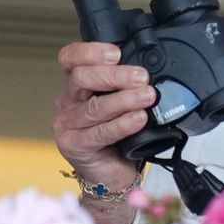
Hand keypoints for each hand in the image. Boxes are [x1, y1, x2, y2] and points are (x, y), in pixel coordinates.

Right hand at [52, 41, 154, 194]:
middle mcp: (68, 101)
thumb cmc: (120, 132)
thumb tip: (156, 71)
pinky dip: (122, 124)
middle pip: (81, 78)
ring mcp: (68, 124)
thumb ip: (131, 84)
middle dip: (115, 75)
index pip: (71, 58)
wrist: (112, 171)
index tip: (116, 53)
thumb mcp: (124, 101)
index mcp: (77, 84)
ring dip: (124, 99)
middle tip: (141, 77)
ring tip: (147, 96)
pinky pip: (99, 133)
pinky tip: (138, 118)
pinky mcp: (74, 145)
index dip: (90, 52)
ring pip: (94, 107)